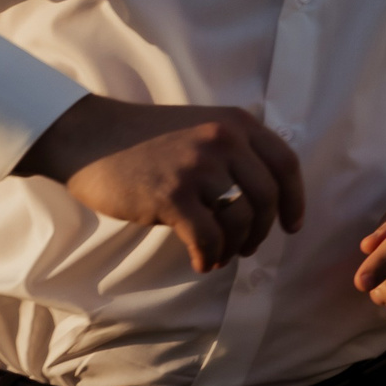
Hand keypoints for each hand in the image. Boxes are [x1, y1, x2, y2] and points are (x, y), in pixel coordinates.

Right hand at [19, 97, 304, 273]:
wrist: (90, 136)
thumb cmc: (145, 139)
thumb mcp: (201, 128)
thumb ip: (233, 151)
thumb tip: (263, 201)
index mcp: (237, 123)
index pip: (286, 164)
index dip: (295, 200)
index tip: (292, 225)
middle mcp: (224, 140)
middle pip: (268, 197)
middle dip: (262, 230)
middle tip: (249, 246)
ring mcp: (199, 167)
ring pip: (240, 220)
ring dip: (236, 246)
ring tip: (221, 255)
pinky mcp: (172, 195)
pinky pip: (208, 237)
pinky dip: (210, 256)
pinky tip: (202, 262)